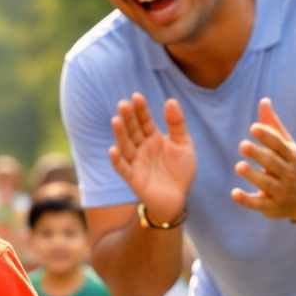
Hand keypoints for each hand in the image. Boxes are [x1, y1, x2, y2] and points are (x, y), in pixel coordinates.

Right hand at [109, 93, 195, 223]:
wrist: (178, 198)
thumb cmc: (181, 171)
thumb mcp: (184, 144)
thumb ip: (177, 123)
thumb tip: (170, 100)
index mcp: (153, 138)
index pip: (144, 120)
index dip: (140, 109)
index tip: (136, 96)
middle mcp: (142, 148)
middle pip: (132, 130)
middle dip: (128, 118)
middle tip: (122, 104)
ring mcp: (136, 162)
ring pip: (125, 146)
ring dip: (120, 134)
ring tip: (116, 120)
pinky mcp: (133, 178)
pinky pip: (122, 168)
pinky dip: (116, 160)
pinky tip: (112, 150)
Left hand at [231, 98, 295, 220]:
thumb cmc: (289, 165)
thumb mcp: (286, 145)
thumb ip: (272, 124)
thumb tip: (263, 100)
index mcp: (291, 156)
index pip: (280, 145)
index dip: (268, 136)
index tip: (253, 127)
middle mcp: (288, 174)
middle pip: (274, 163)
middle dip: (259, 154)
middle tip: (242, 145)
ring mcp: (281, 191)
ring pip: (267, 183)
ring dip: (253, 175)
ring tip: (239, 166)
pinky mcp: (271, 207)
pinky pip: (259, 204)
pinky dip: (247, 200)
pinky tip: (234, 193)